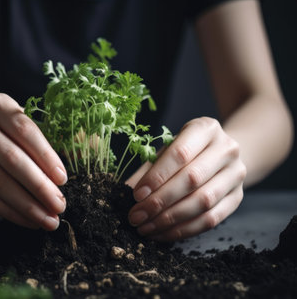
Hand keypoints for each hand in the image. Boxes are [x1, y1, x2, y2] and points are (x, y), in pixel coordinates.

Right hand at [0, 93, 67, 230]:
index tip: (63, 180)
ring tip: (48, 220)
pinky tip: (28, 220)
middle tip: (60, 206)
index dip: (46, 157)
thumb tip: (82, 157)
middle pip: (12, 159)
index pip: (25, 131)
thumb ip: (48, 139)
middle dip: (39, 187)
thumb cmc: (2, 132)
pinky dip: (9, 212)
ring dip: (27, 205)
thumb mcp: (20, 125)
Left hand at [127, 117, 245, 240]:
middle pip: (192, 179)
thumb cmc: (185, 151)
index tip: (136, 195)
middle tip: (136, 216)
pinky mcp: (237, 198)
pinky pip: (211, 220)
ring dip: (170, 219)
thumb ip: (148, 169)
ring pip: (203, 202)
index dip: (157, 176)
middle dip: (160, 201)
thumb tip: (125, 192)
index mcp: (206, 129)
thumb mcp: (166, 150)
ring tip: (146, 227)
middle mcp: (227, 149)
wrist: (221, 155)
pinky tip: (162, 233)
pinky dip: (184, 230)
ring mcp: (236, 174)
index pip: (180, 153)